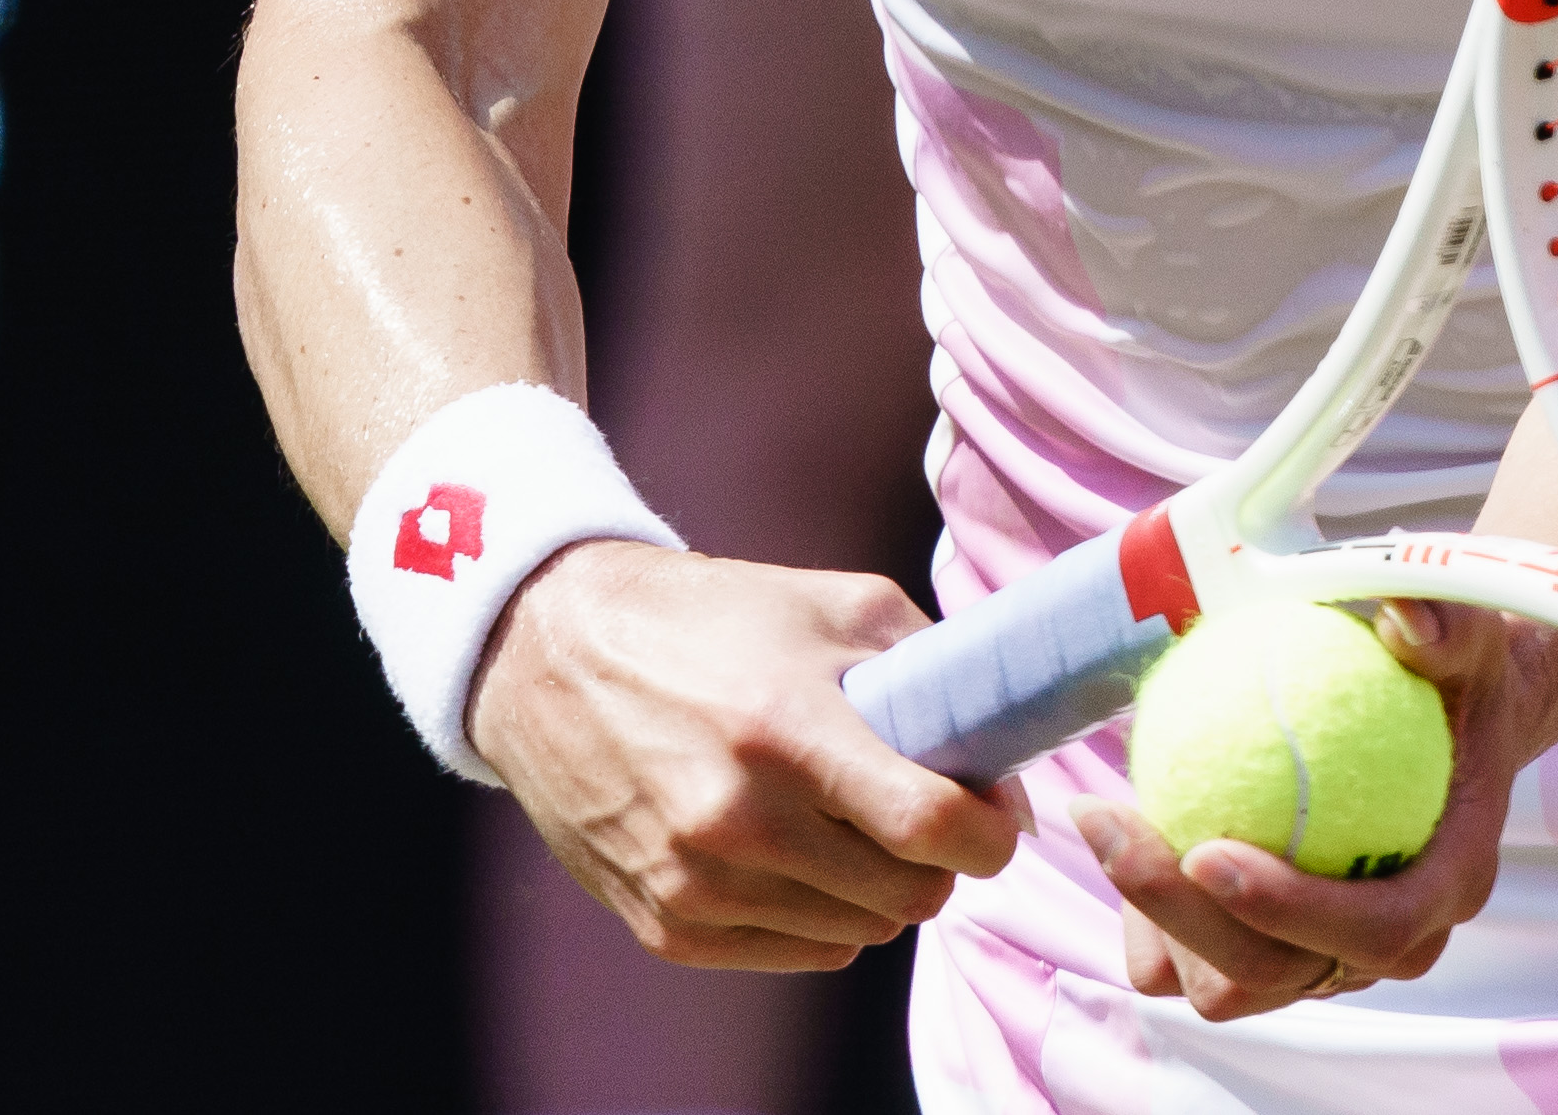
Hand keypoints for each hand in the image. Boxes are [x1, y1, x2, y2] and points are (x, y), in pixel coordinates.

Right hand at [468, 539, 1020, 970]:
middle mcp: (737, 820)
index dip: (991, 834)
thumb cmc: (714, 620)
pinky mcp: (664, 925)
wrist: (552, 655)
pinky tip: (802, 854)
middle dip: (940, 861)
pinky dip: (823, 915)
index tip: (997, 817)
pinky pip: (799, 953)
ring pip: (860, 933)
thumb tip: (1004, 761)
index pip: (932, 826)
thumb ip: (936, 671)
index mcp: (786, 729)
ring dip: (880, 890)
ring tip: (853, 824)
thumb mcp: (837, 605)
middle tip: (925, 814)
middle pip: (908, 895)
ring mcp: (694, 883)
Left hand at [1071, 604, 1557, 1020]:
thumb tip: (1407, 619)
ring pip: (1225, 985)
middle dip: (1182, 917)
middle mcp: (1392, 943)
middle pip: (1276, 972)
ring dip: (1156, 918)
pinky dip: (1150, 923)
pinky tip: (1128, 829)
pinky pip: (1192, 968)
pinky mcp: (1276, 958)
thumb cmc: (1458, 679)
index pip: (1374, 927)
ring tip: (1108, 818)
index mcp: (1447, 884)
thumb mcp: (1467, 637)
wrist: (1453, 720)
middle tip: (1113, 822)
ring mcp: (1328, 961)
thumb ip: (1444, 627)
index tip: (1206, 850)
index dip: (1288, 909)